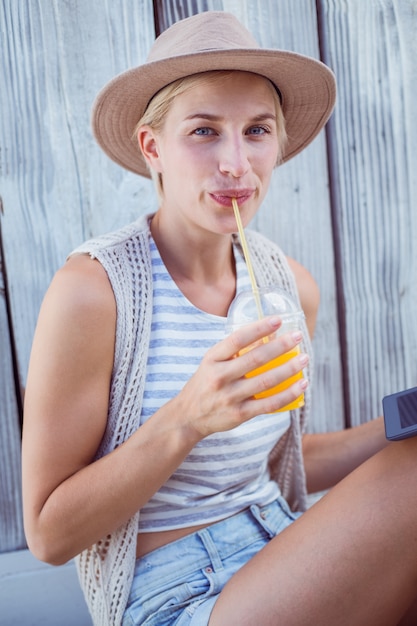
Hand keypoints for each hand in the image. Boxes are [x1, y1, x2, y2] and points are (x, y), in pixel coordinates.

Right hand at [174, 315, 308, 438]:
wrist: (188, 417)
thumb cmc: (206, 384)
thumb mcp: (211, 363)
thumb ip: (233, 352)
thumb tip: (267, 337)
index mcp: (212, 359)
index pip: (237, 339)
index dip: (258, 328)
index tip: (277, 320)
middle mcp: (220, 377)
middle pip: (256, 359)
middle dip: (280, 346)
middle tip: (298, 336)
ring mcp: (230, 397)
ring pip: (266, 381)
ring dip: (289, 369)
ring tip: (304, 359)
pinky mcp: (240, 414)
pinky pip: (269, 404)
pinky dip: (288, 394)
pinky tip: (301, 384)